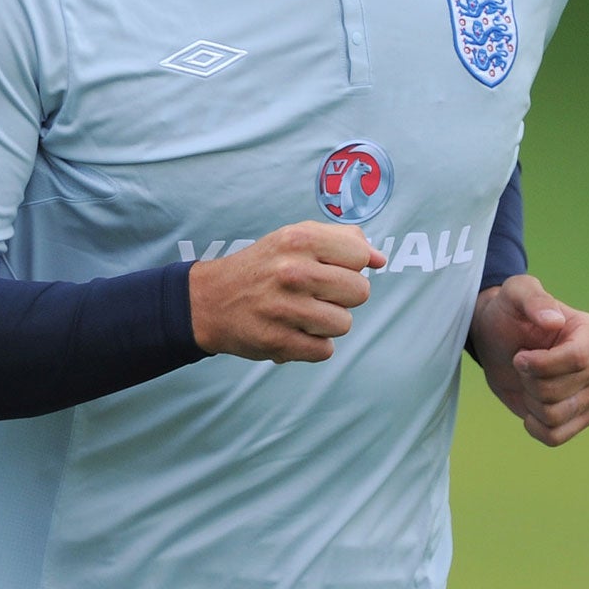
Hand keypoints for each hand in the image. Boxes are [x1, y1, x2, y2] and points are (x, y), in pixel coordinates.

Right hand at [188, 221, 380, 362]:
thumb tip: (380, 259)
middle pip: (360, 292)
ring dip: (327, 323)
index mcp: (298, 240)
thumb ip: (341, 240)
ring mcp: (285, 308)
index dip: (349, 266)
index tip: (327, 269)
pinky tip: (292, 331)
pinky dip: (312, 345)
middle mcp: (292, 271)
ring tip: (301, 314)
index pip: (360, 256)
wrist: (208, 300)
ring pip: (344, 324)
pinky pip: (324, 351)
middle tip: (314, 293)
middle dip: (342, 296)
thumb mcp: (293, 238)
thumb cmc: (261, 267)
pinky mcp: (278, 341)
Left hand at [469, 275, 588, 445]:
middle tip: (521, 364)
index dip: (539, 364)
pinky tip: (528, 409)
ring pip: (558, 415)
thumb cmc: (508, 313)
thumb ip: (532, 299)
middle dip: (528, 381)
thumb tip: (554, 320)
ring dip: (529, 402)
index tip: (519, 355)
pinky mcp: (581, 416)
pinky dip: (535, 427)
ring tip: (526, 382)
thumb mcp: (513, 294)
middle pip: (561, 391)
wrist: (498, 339)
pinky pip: (558, 436)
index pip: (575, 360)